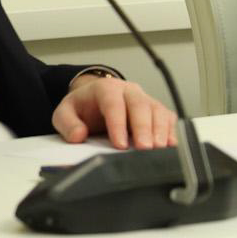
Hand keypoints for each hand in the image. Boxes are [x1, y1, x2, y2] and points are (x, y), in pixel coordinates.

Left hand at [53, 75, 176, 149]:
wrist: (93, 100)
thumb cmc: (83, 108)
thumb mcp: (65, 113)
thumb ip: (67, 124)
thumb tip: (78, 135)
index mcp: (105, 89)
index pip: (114, 104)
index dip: (118, 124)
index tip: (120, 144)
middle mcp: (128, 91)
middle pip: (140, 105)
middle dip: (143, 127)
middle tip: (144, 148)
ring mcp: (144, 99)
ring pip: (157, 110)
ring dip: (160, 130)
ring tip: (159, 149)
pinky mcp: (155, 110)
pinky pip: (167, 117)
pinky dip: (171, 131)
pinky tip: (171, 145)